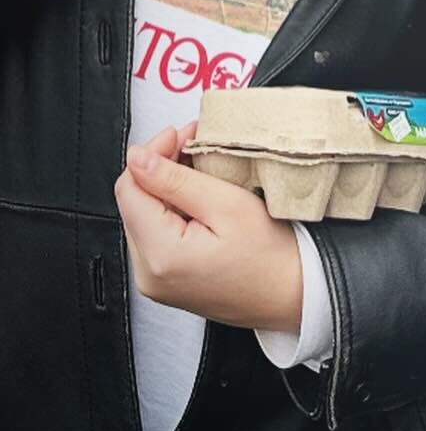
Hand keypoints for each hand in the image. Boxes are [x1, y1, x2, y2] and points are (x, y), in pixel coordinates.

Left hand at [115, 122, 302, 333]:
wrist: (291, 295)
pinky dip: (173, 209)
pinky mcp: (164, 280)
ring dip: (167, 185)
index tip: (180, 134)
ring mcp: (154, 280)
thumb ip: (176, 181)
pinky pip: (156, 234)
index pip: (129, 188)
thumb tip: (138, 159)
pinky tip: (199, 196)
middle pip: (134, 201)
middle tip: (196, 144)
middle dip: (161, 166)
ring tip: (201, 168)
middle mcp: (148, 274)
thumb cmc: (270, 256)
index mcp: (160, 254)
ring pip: (144, 215)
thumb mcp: (227, 205)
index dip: (152, 153)